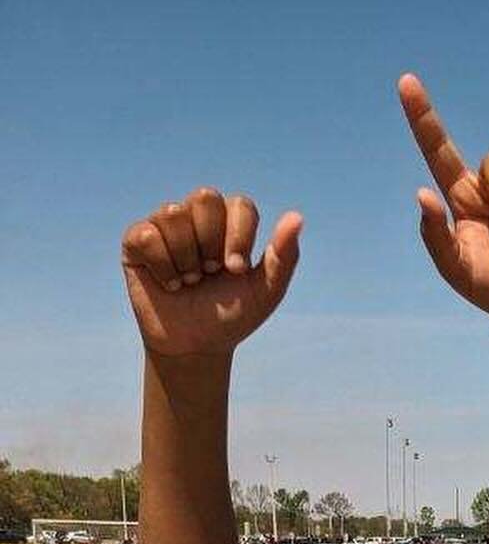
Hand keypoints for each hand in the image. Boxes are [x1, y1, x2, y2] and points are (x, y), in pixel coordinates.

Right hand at [121, 189, 301, 357]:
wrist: (196, 346)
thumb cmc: (232, 316)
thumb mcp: (266, 292)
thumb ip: (284, 257)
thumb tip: (297, 217)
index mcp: (231, 222)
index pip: (240, 205)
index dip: (239, 237)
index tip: (236, 271)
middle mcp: (197, 215)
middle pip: (205, 197)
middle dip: (212, 243)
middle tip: (210, 272)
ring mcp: (165, 225)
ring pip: (174, 213)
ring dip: (187, 258)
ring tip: (189, 280)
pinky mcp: (136, 240)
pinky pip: (147, 235)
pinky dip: (163, 266)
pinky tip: (168, 284)